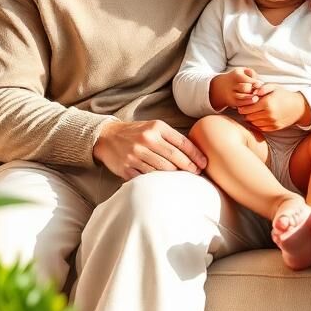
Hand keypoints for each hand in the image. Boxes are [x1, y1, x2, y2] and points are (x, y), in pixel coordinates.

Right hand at [93, 118, 207, 179]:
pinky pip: (148, 177)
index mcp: (156, 127)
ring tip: (183, 179)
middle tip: (197, 173)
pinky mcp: (127, 167)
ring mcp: (136, 154)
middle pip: (174, 157)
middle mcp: (147, 139)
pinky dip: (158, 181)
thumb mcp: (153, 127)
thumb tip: (193, 152)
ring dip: (175, 175)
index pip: (181, 142)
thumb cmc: (135, 133)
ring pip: (163, 169)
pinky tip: (166, 183)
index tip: (204, 163)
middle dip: (189, 167)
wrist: (107, 137)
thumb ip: (170, 137)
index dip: (195, 155)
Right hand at [209, 67, 262, 108]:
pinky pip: (241, 104)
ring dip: (251, 98)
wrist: (220, 87)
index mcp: (235, 75)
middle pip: (245, 88)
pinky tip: (252, 102)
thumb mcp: (242, 71)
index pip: (247, 79)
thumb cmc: (236, 77)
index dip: (255, 82)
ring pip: (242, 97)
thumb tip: (258, 82)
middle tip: (259, 92)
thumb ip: (251, 73)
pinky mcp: (231, 102)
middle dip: (253, 90)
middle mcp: (231, 85)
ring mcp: (230, 94)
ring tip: (257, 98)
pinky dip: (247, 104)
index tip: (260, 84)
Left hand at [239, 86, 308, 130]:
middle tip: (246, 109)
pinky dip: (258, 123)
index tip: (242, 105)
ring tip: (253, 113)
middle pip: (249, 117)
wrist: (298, 107)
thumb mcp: (274, 87)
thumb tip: (253, 92)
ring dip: (251, 118)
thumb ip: (262, 87)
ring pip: (254, 123)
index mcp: (267, 103)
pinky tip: (260, 117)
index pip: (247, 108)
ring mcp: (272, 122)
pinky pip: (261, 127)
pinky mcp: (274, 128)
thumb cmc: (284, 95)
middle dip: (246, 113)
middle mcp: (269, 114)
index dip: (242, 107)